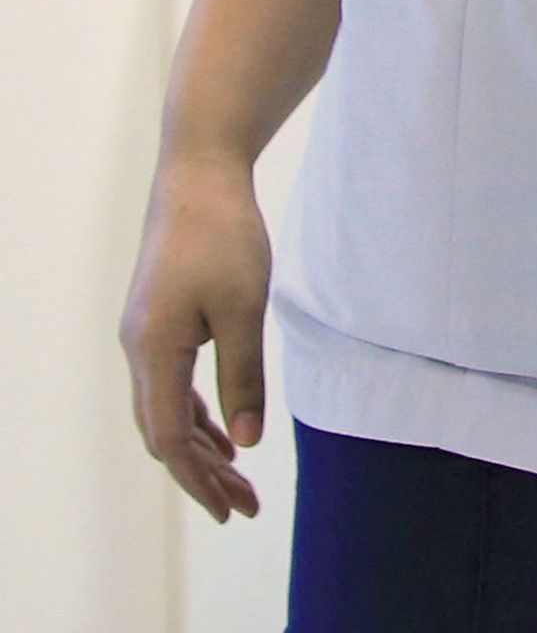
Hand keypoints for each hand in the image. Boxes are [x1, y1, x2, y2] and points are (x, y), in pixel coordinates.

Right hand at [119, 154, 272, 522]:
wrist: (197, 179)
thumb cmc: (224, 238)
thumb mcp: (245, 309)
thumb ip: (244, 377)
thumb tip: (247, 443)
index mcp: (153, 352)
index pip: (170, 438)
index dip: (199, 480)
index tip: (230, 508)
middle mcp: (138, 351)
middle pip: (165, 434)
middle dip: (202, 475)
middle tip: (244, 508)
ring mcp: (145, 338)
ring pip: (169, 413)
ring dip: (203, 449)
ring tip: (239, 483)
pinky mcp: (159, 324)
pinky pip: (173, 387)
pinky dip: (198, 416)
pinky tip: (225, 435)